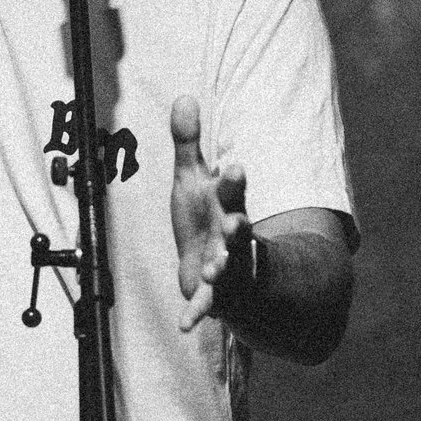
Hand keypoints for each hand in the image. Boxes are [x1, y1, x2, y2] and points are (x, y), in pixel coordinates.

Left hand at [169, 94, 252, 332]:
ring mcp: (227, 268)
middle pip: (238, 228)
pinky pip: (206, 306)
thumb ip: (187, 142)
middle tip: (237, 221)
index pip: (233, 191)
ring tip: (215, 266)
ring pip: (229, 267)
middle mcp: (232, 237)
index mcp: (227, 206)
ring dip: (223, 266)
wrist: (223, 269)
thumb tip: (183, 95)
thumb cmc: (207, 220)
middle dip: (238, 223)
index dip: (234, 181)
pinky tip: (184, 325)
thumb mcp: (193, 179)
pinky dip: (195, 314)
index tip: (234, 166)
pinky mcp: (215, 296)